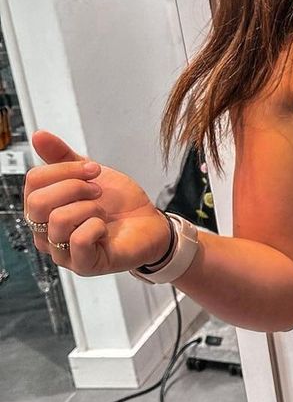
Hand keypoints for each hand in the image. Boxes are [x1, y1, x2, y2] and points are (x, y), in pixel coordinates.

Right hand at [24, 131, 171, 276]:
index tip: (93, 169)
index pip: (33, 182)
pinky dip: (96, 226)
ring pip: (58, 220)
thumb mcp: (89, 174)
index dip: (64, 169)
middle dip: (74, 187)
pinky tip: (104, 227)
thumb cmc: (118, 204)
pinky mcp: (83, 265)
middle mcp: (45, 233)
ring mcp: (63, 252)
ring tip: (102, 209)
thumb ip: (63, 157)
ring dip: (88, 206)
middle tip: (97, 189)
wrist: (150, 223)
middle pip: (38, 202)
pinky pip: (78, 241)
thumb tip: (38, 136)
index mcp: (43, 209)